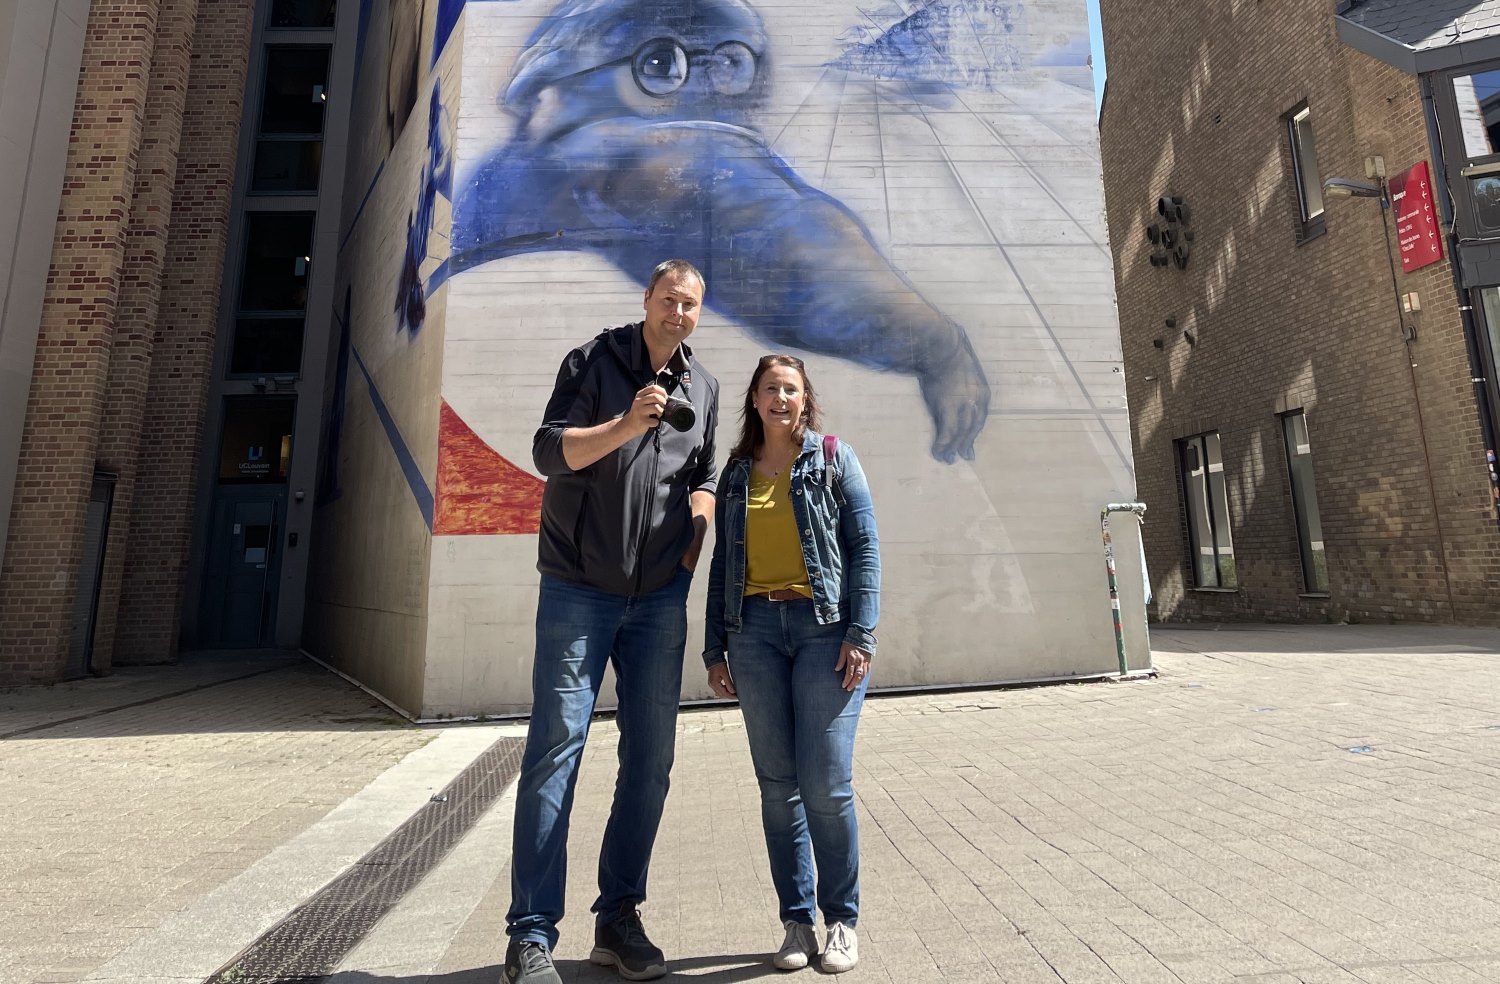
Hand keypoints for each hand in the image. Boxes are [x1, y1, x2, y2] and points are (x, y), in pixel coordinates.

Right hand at [625, 384, 667, 434]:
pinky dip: (656, 422)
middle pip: (656, 397)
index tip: (664, 398)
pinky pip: (654, 421)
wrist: (629, 424)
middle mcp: (638, 401)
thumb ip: (651, 396)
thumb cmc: (640, 412)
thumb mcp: (642, 401)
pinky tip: (653, 422)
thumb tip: (666, 396)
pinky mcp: (642, 421)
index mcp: (640, 395)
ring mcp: (639, 411)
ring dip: (661, 412)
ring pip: (656, 407)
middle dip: (663, 402)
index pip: (653, 388)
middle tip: (662, 407)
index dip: (662, 392)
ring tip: (658, 415)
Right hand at [708, 663, 735, 697]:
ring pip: (720, 693)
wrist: (713, 659)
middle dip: (729, 696)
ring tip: (734, 693)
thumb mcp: (725, 673)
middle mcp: (712, 685)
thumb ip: (728, 683)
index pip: (723, 693)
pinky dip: (724, 691)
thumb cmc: (719, 664)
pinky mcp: (713, 682)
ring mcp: (712, 684)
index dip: (731, 696)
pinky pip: (719, 689)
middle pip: (721, 695)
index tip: (737, 697)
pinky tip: (729, 689)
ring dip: (727, 694)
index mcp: (714, 683)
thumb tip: (732, 691)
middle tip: (737, 696)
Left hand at [835, 642, 870, 690]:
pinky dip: (865, 676)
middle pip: (857, 676)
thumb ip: (841, 660)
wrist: (861, 635)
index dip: (846, 680)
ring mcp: (865, 661)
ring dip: (858, 682)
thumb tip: (837, 669)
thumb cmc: (850, 641)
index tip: (843, 685)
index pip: (849, 673)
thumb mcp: (843, 649)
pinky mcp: (869, 660)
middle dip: (853, 684)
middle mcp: (859, 661)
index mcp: (852, 658)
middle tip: (848, 689)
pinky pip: (868, 670)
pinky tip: (862, 679)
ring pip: (863, 675)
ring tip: (854, 686)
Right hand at [918, 335, 989, 463]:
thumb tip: (953, 388)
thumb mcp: (962, 370)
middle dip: (966, 444)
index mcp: (982, 393)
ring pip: (960, 433)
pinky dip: (943, 444)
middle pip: (971, 428)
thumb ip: (962, 384)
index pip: (979, 419)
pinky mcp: (949, 408)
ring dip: (953, 448)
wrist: (941, 345)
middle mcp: (976, 401)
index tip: (970, 446)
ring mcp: (963, 406)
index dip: (974, 434)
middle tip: (961, 457)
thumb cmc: (947, 353)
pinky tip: (938, 451)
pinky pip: (947, 432)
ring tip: (946, 458)